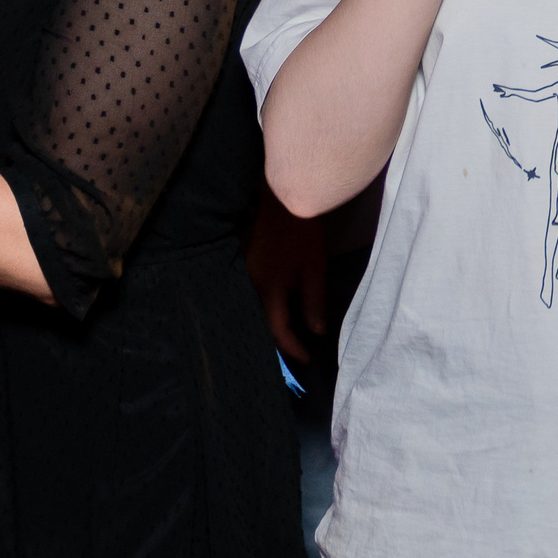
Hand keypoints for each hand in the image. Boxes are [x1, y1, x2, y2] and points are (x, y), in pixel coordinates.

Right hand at [247, 188, 329, 363]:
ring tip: (287, 338)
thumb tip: (316, 332)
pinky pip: (251, 297)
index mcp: (268, 290)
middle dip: (278, 343)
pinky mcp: (242, 267)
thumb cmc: (302, 232)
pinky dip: (263, 310)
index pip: (279, 330)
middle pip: (260, 325)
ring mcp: (242, 277)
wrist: (280, 198)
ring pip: (254, 312)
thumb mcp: (314, 267)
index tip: (309, 359)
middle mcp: (249, 288)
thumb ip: (314, 301)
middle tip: (296, 354)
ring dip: (269, 327)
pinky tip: (274, 312)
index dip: (293, 348)